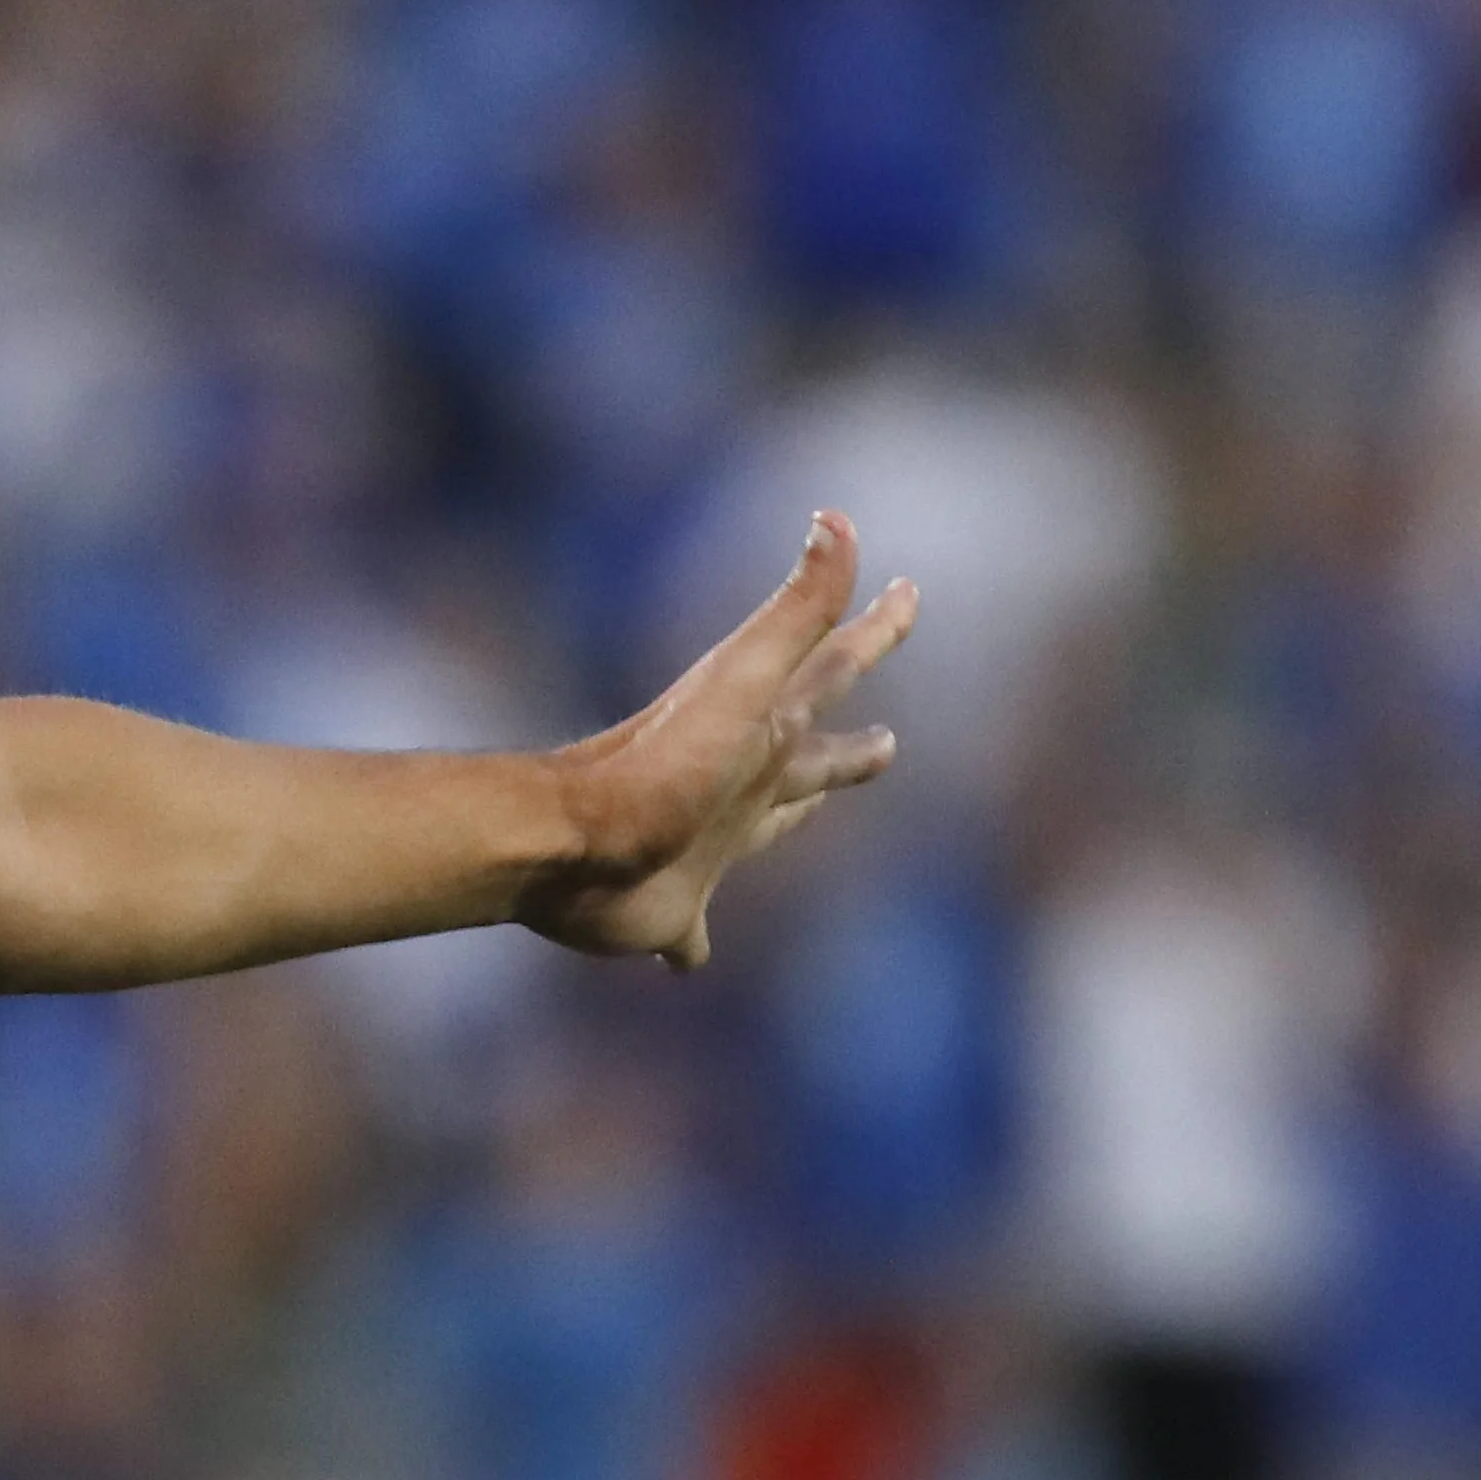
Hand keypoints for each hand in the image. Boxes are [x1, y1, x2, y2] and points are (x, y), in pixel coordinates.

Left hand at [524, 513, 921, 969]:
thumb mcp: (744, 682)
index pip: (832, 666)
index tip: (910, 592)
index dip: (876, 629)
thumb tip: (834, 517)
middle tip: (891, 741)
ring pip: (764, 828)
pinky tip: (686, 962)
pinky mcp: (670, 910)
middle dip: (850, 746)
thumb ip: (796, 609)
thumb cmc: (660, 766)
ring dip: (792, 817)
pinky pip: (691, 931)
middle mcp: (739, 785)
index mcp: (765, 732)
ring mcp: (703, 846)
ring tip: (811, 809)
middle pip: (810, 757)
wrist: (570, 844)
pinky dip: (692, 944)